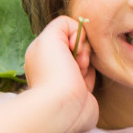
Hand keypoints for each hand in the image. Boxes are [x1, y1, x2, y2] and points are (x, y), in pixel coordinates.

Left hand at [22, 15, 98, 132]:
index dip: (74, 34)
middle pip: (77, 44)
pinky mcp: (79, 91)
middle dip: (82, 49)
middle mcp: (51, 64)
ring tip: (80, 72)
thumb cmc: (53, 72)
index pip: (64, 31)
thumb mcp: (50, 37)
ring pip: (86, 58)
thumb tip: (77, 32)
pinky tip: (84, 84)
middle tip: (78, 60)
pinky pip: (91, 75)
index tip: (72, 45)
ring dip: (87, 62)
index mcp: (41, 51)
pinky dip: (91, 76)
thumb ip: (62, 24)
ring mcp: (65, 78)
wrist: (62, 108)